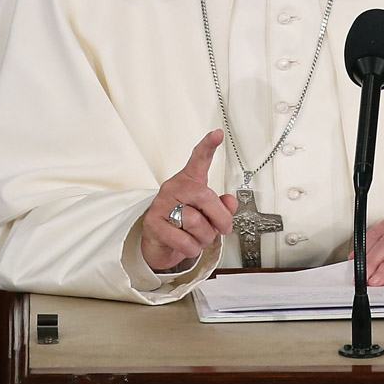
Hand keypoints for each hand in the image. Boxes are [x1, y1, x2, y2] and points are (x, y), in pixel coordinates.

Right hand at [140, 130, 238, 272]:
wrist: (159, 242)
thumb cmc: (185, 222)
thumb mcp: (207, 213)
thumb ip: (222, 207)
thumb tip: (230, 202)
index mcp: (189, 181)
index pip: (198, 159)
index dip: (208, 146)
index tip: (218, 134)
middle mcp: (174, 188)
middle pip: (205, 197)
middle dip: (220, 218)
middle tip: (222, 228)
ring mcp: (161, 204)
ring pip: (196, 222)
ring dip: (204, 238)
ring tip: (198, 237)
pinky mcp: (153, 224)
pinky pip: (184, 241)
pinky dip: (192, 248)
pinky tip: (187, 244)